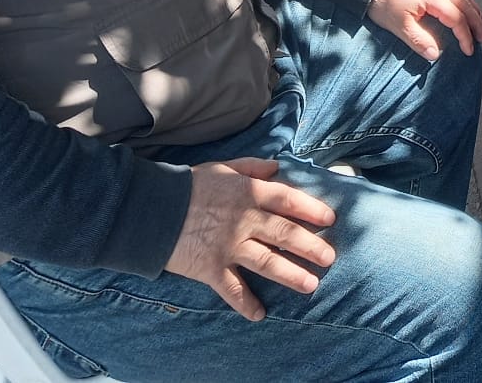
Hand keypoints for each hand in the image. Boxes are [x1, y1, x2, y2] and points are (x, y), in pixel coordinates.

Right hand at [164, 157, 336, 320]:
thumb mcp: (222, 167)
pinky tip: (260, 314)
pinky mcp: (211, 268)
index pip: (289, 200)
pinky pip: (233, 289)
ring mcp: (229, 246)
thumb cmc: (188, 185)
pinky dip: (246, 303)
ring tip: (311, 285)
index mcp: (249, 192)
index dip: (312, 209)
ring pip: (268, 262)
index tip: (330, 219)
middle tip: (330, 258)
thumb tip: (277, 167)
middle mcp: (244, 220)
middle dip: (311, 247)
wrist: (150, 208)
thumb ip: (251, 167)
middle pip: (286, 234)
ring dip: (291, 275)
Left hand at [368, 0, 481, 60]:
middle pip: (467, 6)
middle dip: (477, 23)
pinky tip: (464, 5)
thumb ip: (419, 41)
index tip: (468, 49)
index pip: (458, 20)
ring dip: (474, 11)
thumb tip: (435, 55)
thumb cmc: (383, 0)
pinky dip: (465, 0)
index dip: (465, 36)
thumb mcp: (399, 26)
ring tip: (479, 24)